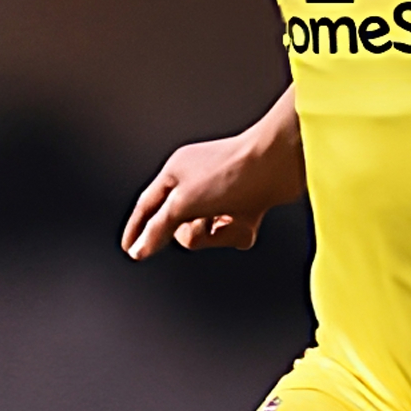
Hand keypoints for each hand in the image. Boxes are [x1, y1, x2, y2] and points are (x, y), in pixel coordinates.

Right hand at [122, 91, 304, 259]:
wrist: (281, 162)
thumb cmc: (234, 171)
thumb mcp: (184, 203)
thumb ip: (158, 228)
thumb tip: (139, 248)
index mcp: (177, 173)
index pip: (148, 206)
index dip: (137, 228)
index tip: (130, 248)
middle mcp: (198, 183)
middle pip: (180, 226)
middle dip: (194, 233)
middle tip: (206, 225)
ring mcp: (224, 195)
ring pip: (208, 233)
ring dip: (219, 233)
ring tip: (231, 218)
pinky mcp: (247, 205)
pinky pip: (233, 233)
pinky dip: (240, 231)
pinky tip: (249, 219)